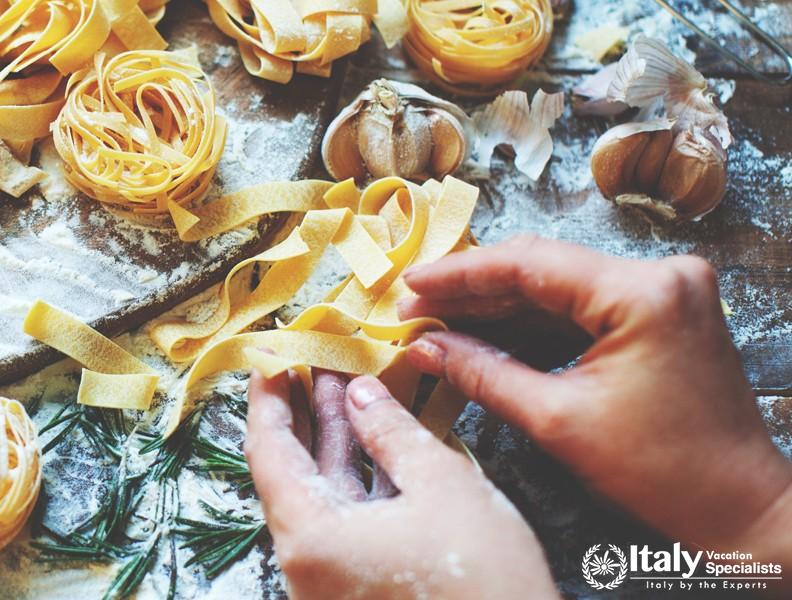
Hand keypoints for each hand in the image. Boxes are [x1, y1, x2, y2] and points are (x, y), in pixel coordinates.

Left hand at [245, 368, 557, 598]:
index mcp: (310, 538)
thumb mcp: (442, 487)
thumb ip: (392, 432)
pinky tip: (375, 443)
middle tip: (312, 362)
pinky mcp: (357, 589)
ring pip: (320, 497)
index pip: (267, 453)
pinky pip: (344, 522)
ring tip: (346, 386)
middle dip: (304, 414)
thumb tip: (360, 393)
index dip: (268, 401)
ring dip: (334, 442)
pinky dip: (355, 478)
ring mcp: (330, 581)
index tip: (271, 359)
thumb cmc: (484, 581)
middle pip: (289, 474)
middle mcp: (306, 564)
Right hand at [398, 236, 791, 569]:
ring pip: (559, 287)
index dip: (460, 274)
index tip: (409, 285)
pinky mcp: (660, 313)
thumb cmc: (661, 470)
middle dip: (474, 292)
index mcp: (642, 292)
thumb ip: (484, 374)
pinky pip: (582, 308)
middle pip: (543, 269)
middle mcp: (660, 275)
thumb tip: (425, 347)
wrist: (737, 504)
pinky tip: (484, 338)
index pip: (530, 264)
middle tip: (413, 311)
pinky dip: (534, 325)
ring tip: (438, 327)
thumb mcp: (558, 420)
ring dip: (499, 309)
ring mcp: (664, 291)